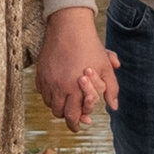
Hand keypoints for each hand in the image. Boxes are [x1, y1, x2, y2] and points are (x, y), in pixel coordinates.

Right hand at [38, 6, 120, 130]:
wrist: (69, 27)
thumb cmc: (90, 46)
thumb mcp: (106, 67)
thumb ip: (111, 89)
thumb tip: (114, 107)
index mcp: (75, 88)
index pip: (72, 116)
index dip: (75, 124)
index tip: (78, 126)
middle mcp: (58, 86)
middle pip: (59, 113)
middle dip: (67, 117)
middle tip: (73, 117)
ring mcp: (47, 80)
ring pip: (49, 104)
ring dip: (58, 106)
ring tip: (67, 102)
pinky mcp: (40, 73)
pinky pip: (42, 92)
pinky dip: (49, 95)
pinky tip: (58, 90)